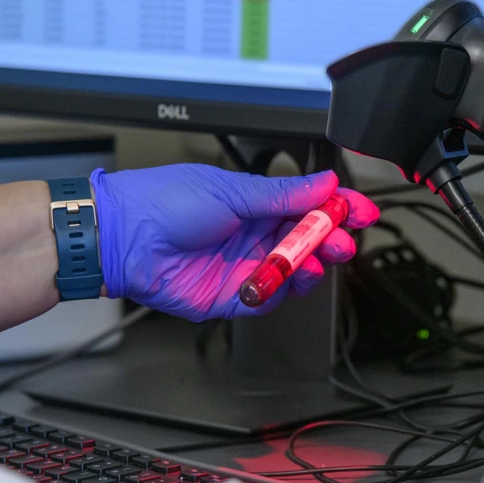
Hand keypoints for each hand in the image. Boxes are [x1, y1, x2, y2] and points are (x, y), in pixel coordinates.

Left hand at [92, 165, 377, 320]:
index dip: (338, 209)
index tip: (361, 210)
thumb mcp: (231, 190)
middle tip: (345, 239)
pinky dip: (281, 291)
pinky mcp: (232, 297)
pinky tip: (284, 280)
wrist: (122, 237)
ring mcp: (244, 266)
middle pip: (309, 242)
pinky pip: (268, 299)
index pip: (309, 206)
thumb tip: (324, 184)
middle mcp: (253, 235)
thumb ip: (283, 194)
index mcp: (255, 203)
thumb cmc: (162, 202)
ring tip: (315, 260)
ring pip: (294, 272)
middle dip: (333, 239)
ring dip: (312, 266)